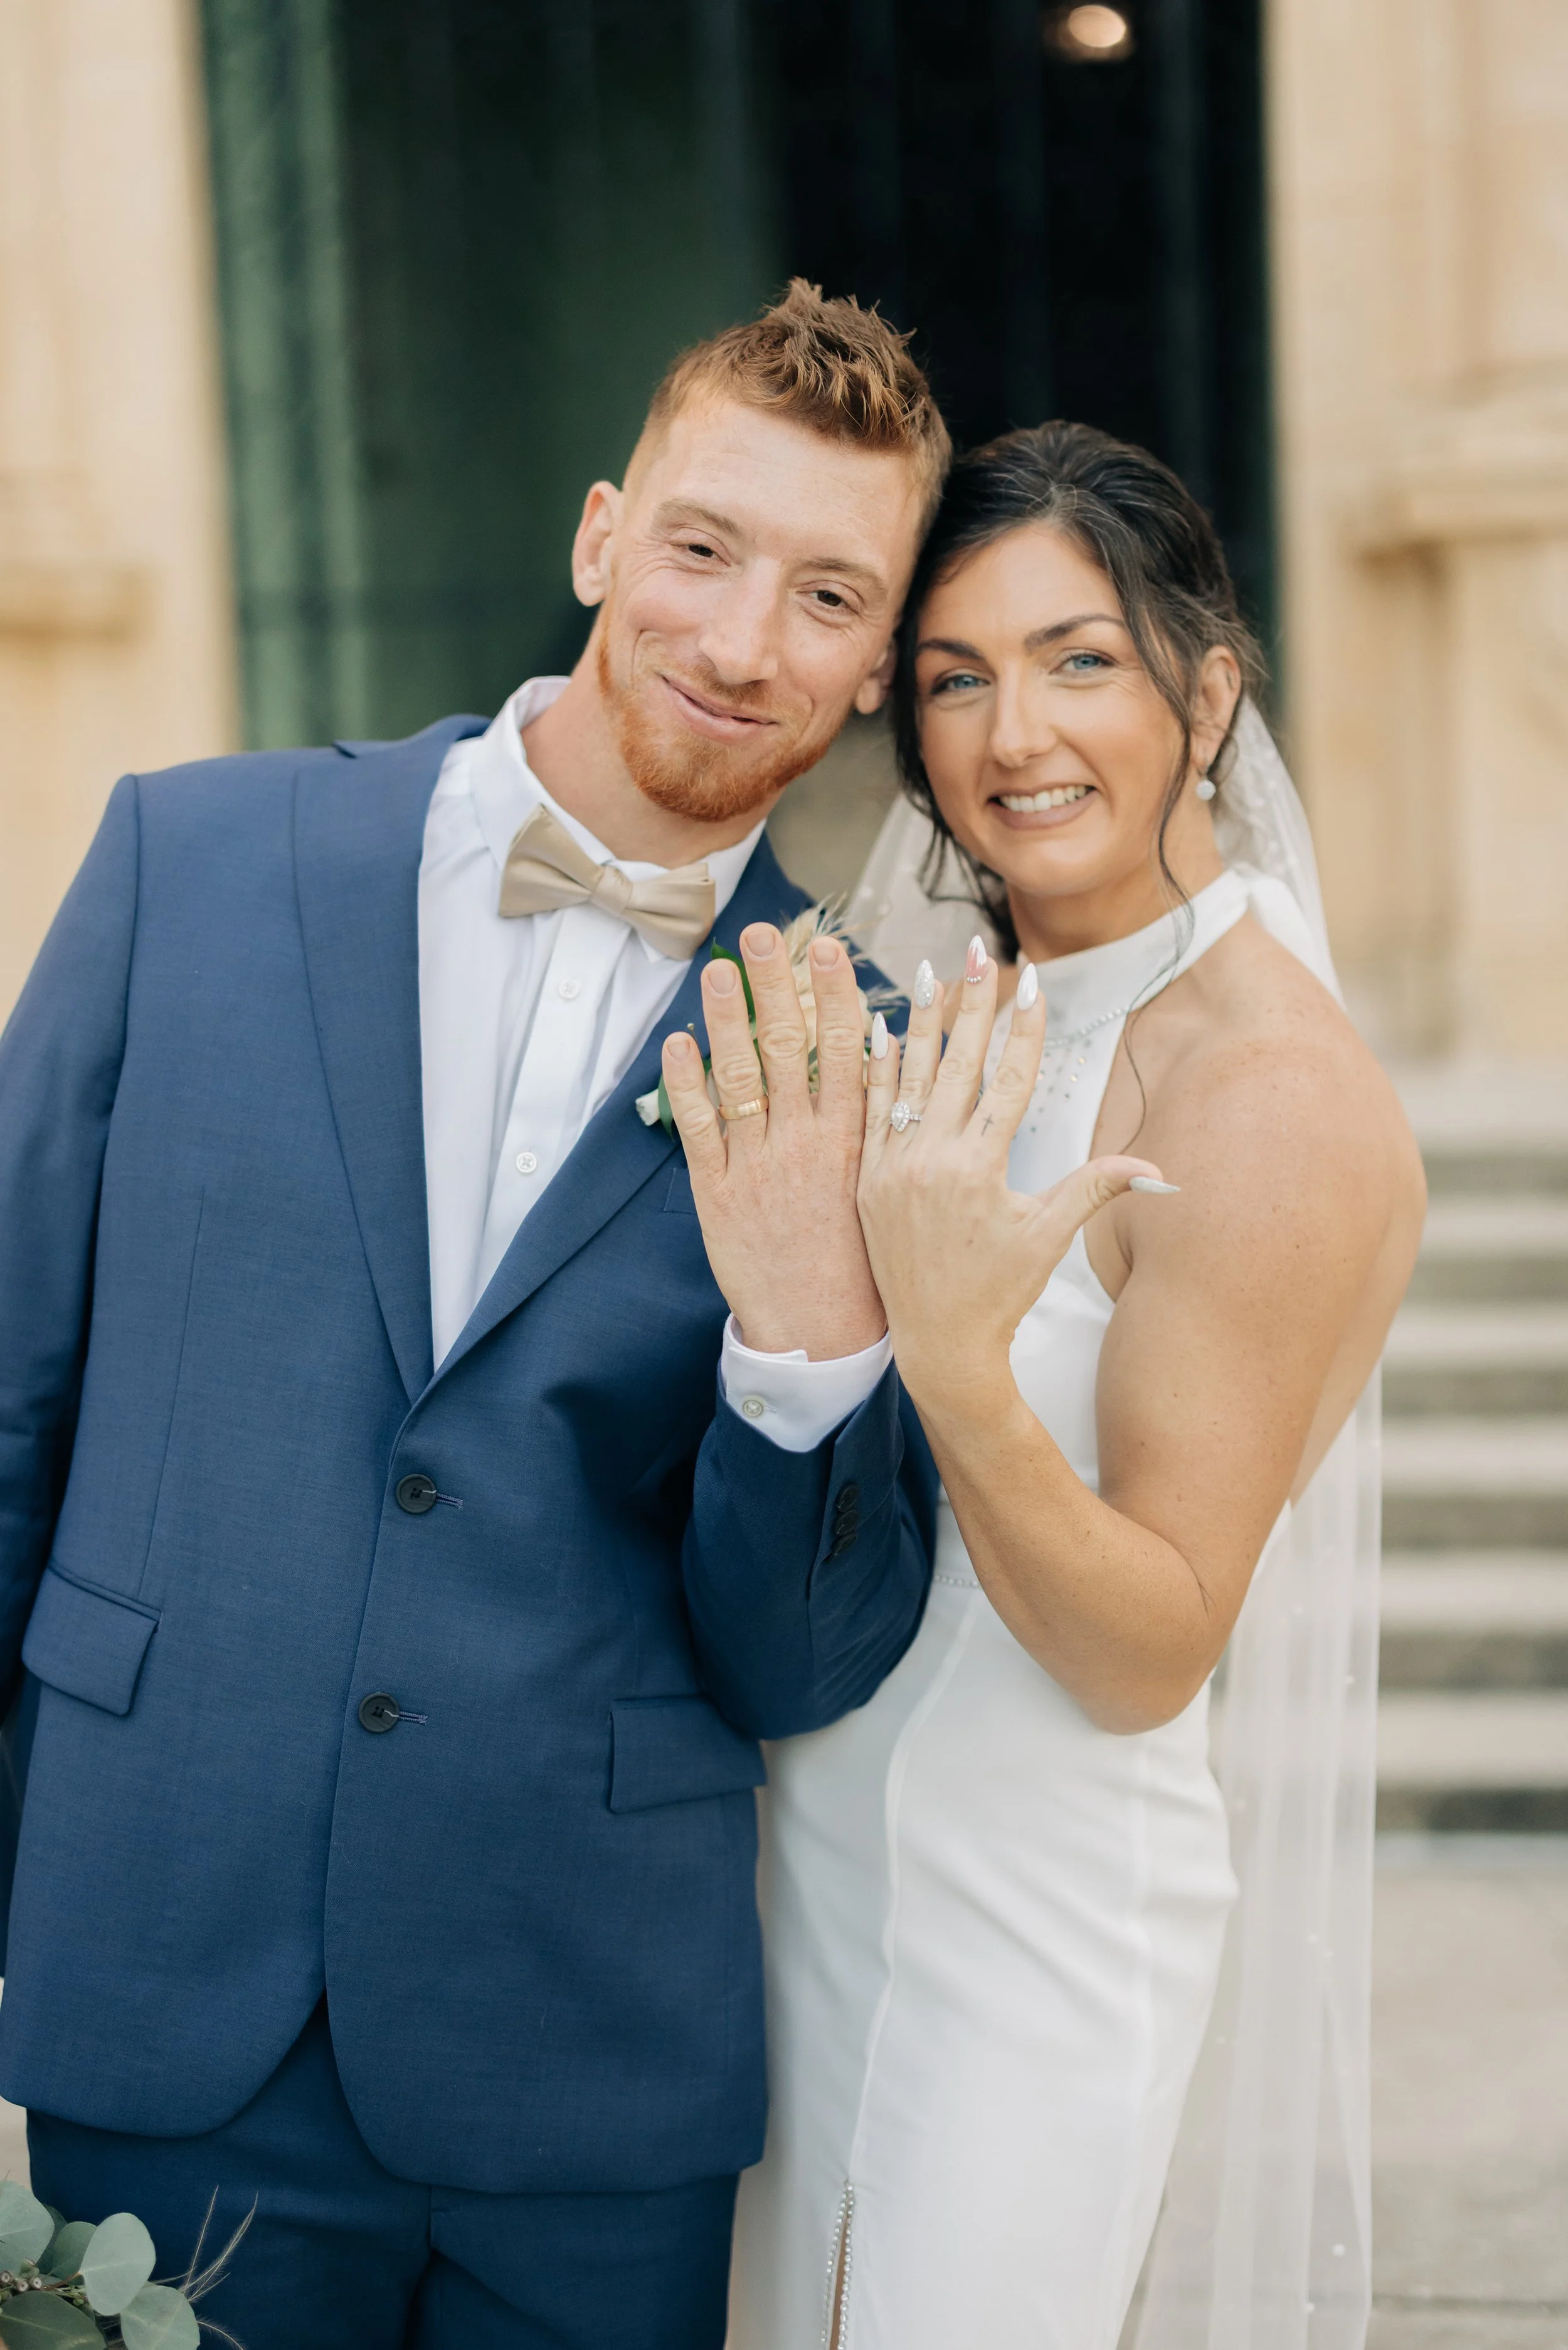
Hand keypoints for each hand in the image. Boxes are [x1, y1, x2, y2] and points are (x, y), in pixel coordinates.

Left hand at [661, 924, 885, 1359]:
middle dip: (776, 986)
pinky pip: (699, 1129)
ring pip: (740, 1079)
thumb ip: (880, 1114)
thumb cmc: (863, 1259)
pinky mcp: (718, 1193)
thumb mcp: (882, 1180)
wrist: (825, 1332)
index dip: (834, 994)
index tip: (826, 946)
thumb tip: (886, 1046)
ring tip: (719, 968)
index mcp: (852, 1140)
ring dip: (728, 1020)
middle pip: (788, 1049)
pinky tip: (676, 1042)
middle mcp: (804, 1145)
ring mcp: (758, 1167)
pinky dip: (685, 1084)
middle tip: (763, 931)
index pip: (846, 1051)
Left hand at [858, 940, 1166, 1405]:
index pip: (1009, 1080)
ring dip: (920, 1022)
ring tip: (927, 970)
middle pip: (957, 1064)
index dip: (1024, 1028)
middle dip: (971, 1003)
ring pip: (907, 1079)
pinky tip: (877, 1028)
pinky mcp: (866, 1181)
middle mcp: (931, 1160)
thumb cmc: (1000, 1292)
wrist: (938, 1346)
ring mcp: (892, 1168)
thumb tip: (1162, 1172)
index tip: (1032, 980)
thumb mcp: (1050, 1237)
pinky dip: (875, 1069)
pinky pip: (869, 1112)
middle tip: (977, 949)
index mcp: (980, 1169)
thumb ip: (1097, 1189)